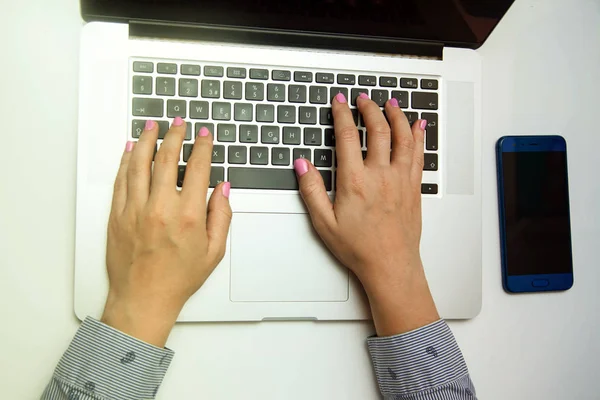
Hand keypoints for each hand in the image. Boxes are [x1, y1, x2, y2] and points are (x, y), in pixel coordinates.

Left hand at [102, 118, 230, 346]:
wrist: (143, 299)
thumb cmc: (177, 279)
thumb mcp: (213, 252)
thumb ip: (222, 216)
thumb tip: (223, 189)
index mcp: (188, 216)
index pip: (198, 169)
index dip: (202, 147)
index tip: (204, 136)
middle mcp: (161, 208)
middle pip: (167, 159)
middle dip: (175, 136)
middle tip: (179, 124)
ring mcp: (135, 210)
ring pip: (140, 164)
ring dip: (148, 141)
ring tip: (153, 126)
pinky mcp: (117, 215)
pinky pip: (121, 180)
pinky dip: (126, 162)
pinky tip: (131, 150)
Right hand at [295, 93, 438, 335]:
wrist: (390, 265)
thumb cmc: (359, 248)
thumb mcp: (324, 223)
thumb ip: (311, 190)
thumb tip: (302, 165)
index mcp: (356, 181)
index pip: (348, 137)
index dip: (342, 114)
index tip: (339, 102)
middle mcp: (381, 175)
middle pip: (378, 130)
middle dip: (369, 109)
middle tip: (363, 99)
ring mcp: (400, 179)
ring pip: (402, 137)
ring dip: (396, 116)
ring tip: (391, 103)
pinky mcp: (413, 187)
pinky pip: (418, 154)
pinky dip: (417, 137)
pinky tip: (418, 126)